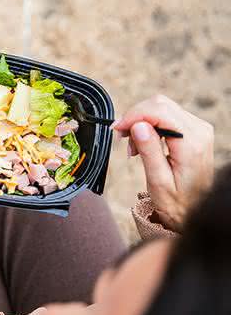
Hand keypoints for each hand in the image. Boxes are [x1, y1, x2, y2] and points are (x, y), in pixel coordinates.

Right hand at [114, 94, 214, 230]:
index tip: (116, 129)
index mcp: (191, 143)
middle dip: (135, 116)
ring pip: (162, 107)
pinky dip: (149, 124)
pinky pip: (167, 116)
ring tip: (132, 147)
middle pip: (160, 104)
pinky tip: (142, 142)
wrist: (196, 209)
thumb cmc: (177, 201)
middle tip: (121, 137)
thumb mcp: (158, 180)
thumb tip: (138, 125)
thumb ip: (150, 150)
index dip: (134, 115)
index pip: (159, 112)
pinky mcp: (194, 131)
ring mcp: (198, 129)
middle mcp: (199, 131)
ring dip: (140, 121)